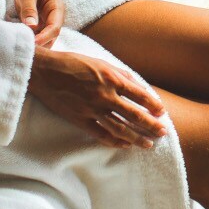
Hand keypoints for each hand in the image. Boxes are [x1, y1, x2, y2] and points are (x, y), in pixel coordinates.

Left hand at [9, 0, 64, 46]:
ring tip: (22, 49)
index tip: (32, 44)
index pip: (55, 28)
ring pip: (45, 39)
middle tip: (25, 50)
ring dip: (36, 44)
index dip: (44, 38)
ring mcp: (47, 21)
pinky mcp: (39, 24)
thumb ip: (29, 9)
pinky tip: (22, 43)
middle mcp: (54, 16)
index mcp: (57, 7)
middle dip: (41, 45)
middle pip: (51, 37)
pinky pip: (37, 35)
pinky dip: (31, 40)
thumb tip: (31, 26)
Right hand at [31, 46, 168, 149]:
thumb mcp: (102, 63)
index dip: (154, 106)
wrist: (45, 72)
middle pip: (135, 115)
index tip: (162, 113)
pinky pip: (101, 134)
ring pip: (120, 129)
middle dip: (151, 125)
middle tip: (163, 132)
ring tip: (149, 144)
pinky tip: (124, 145)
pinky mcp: (80, 120)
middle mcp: (105, 96)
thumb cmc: (74, 63)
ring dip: (137, 138)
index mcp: (112, 79)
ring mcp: (92, 110)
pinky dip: (114, 141)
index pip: (140, 95)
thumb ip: (121, 75)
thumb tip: (139, 87)